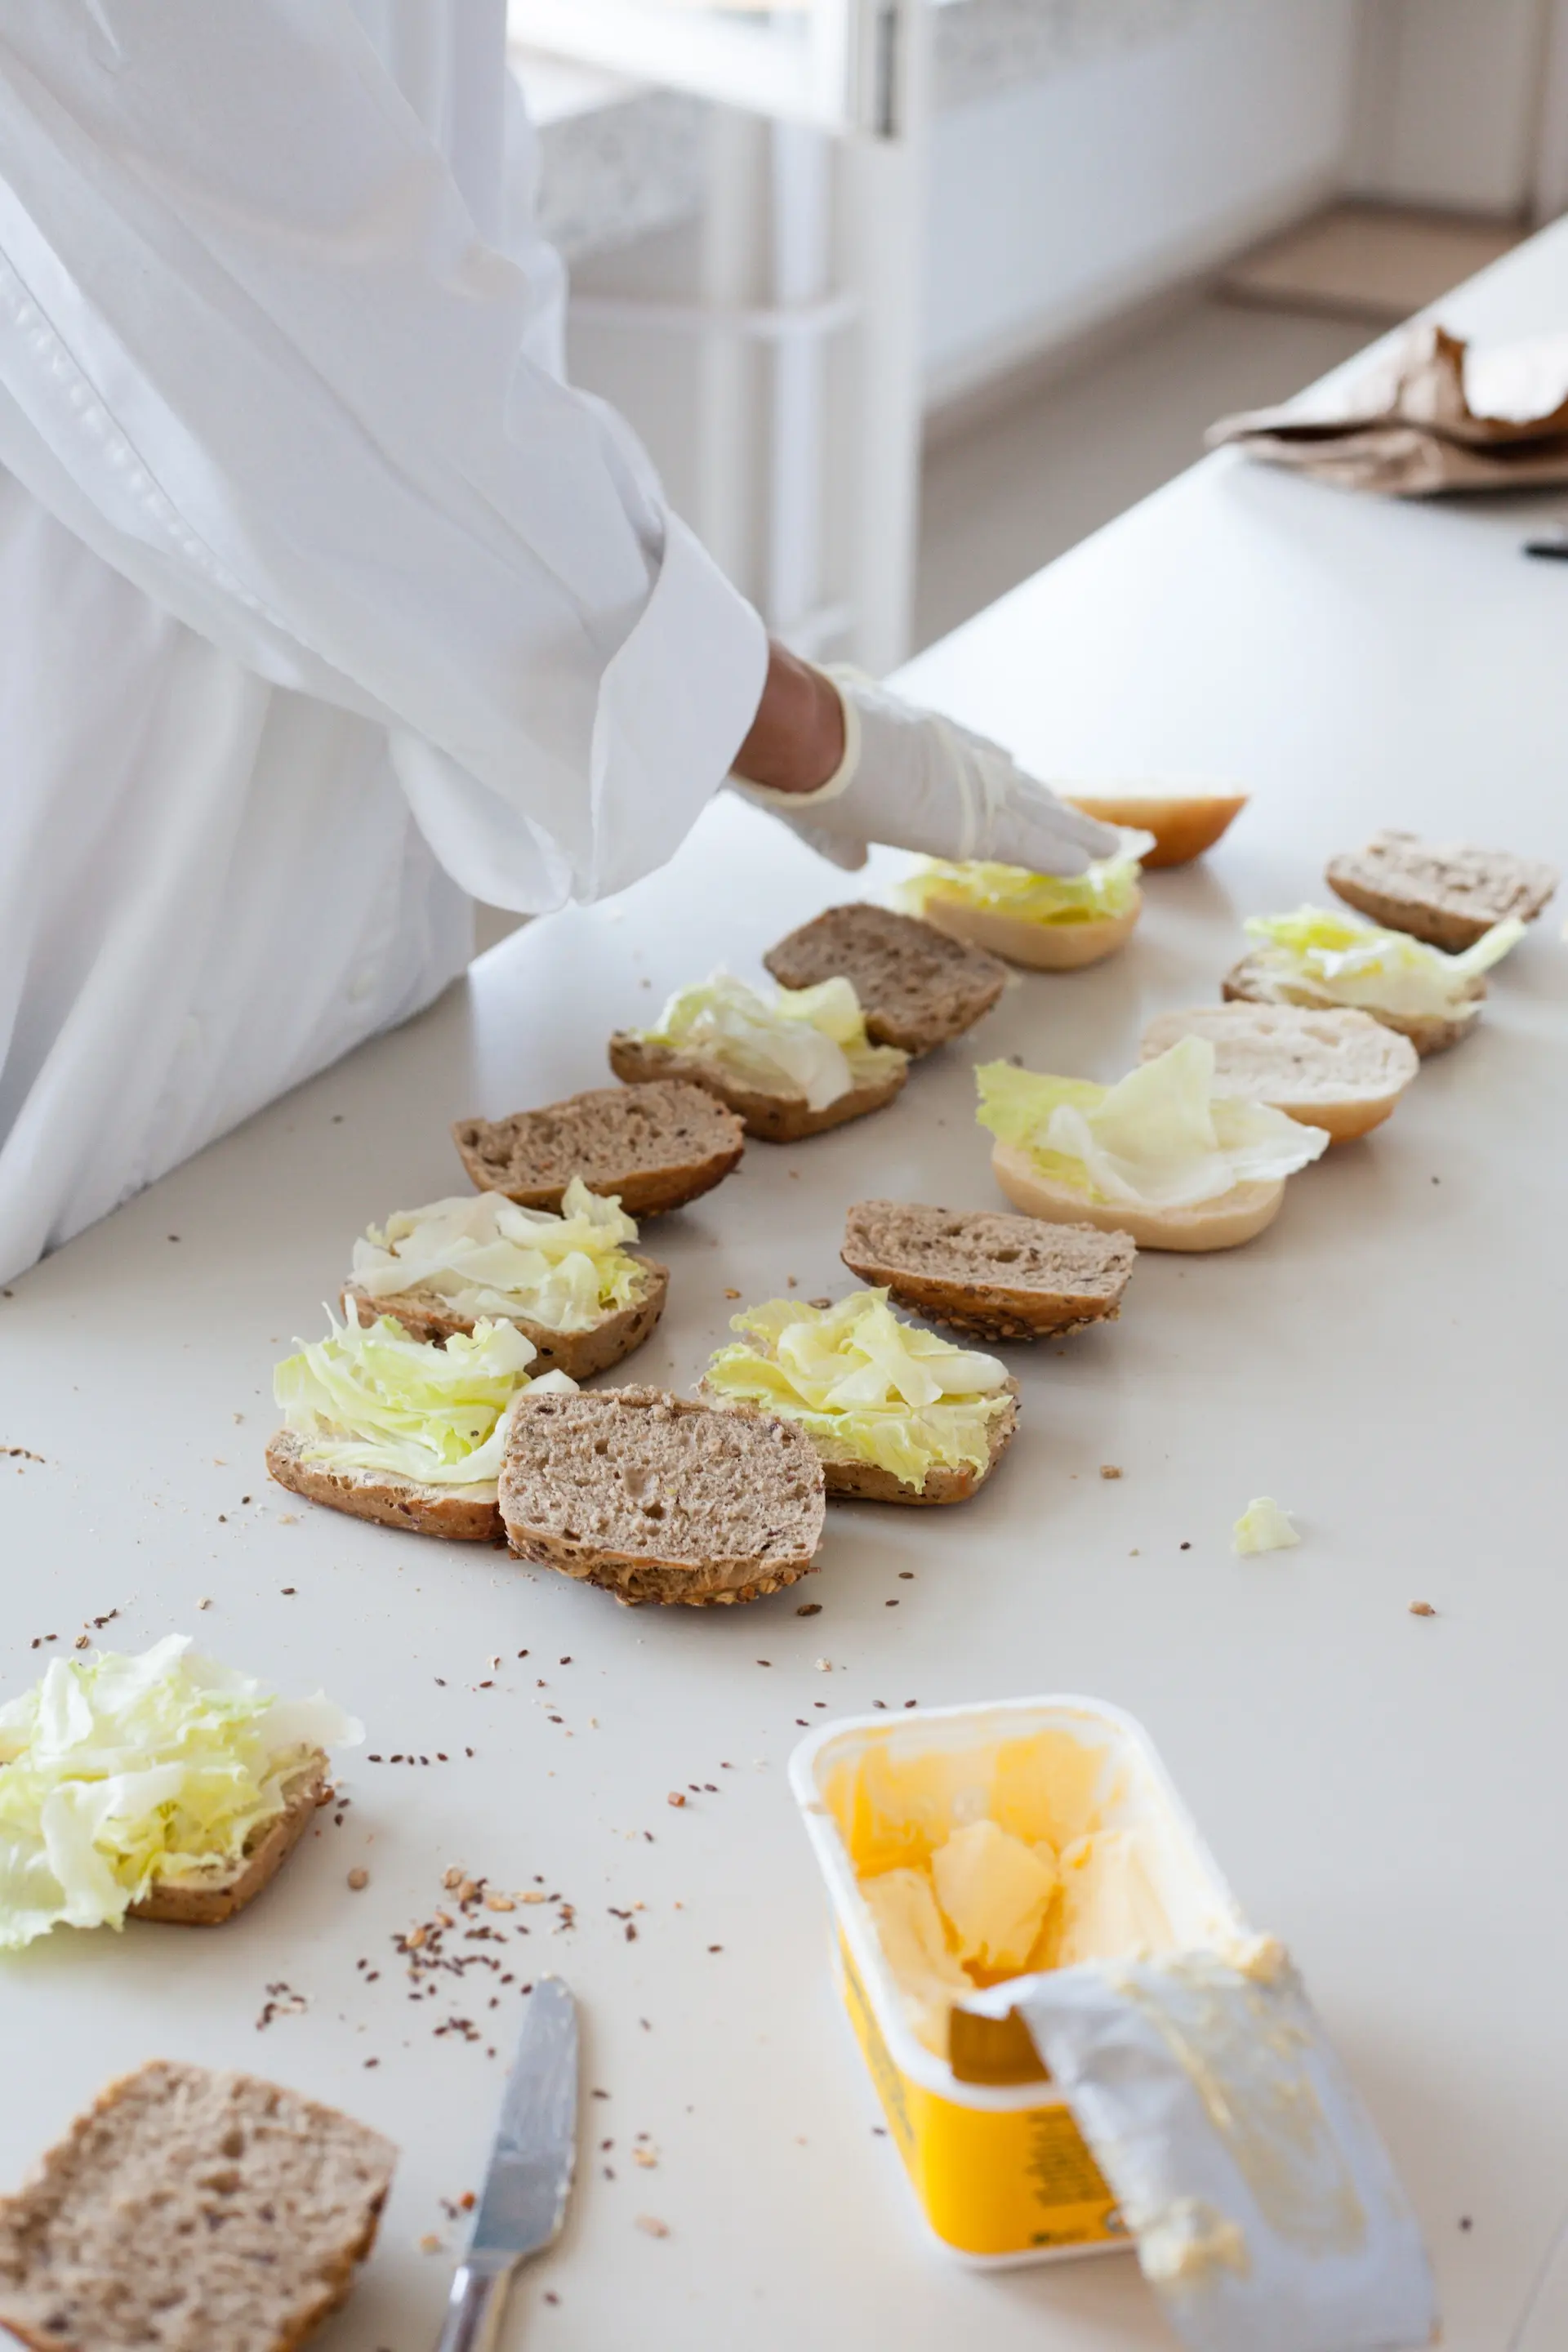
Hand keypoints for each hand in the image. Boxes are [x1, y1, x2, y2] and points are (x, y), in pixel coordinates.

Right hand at [733, 662, 1120, 874]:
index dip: (997, 775)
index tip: (1020, 779)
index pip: (967, 760)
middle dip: (1047, 805)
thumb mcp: (810, 801)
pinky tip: (1093, 860)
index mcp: (908, 741)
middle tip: (1082, 822)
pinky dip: (1060, 850)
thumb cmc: (786, 755)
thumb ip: (837, 835)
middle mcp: (946, 752)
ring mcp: (961, 780)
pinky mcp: (968, 815)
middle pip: (1013, 783)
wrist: (793, 733)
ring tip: (1108, 843)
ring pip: (1033, 808)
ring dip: (1071, 828)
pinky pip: (1027, 839)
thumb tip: (855, 861)